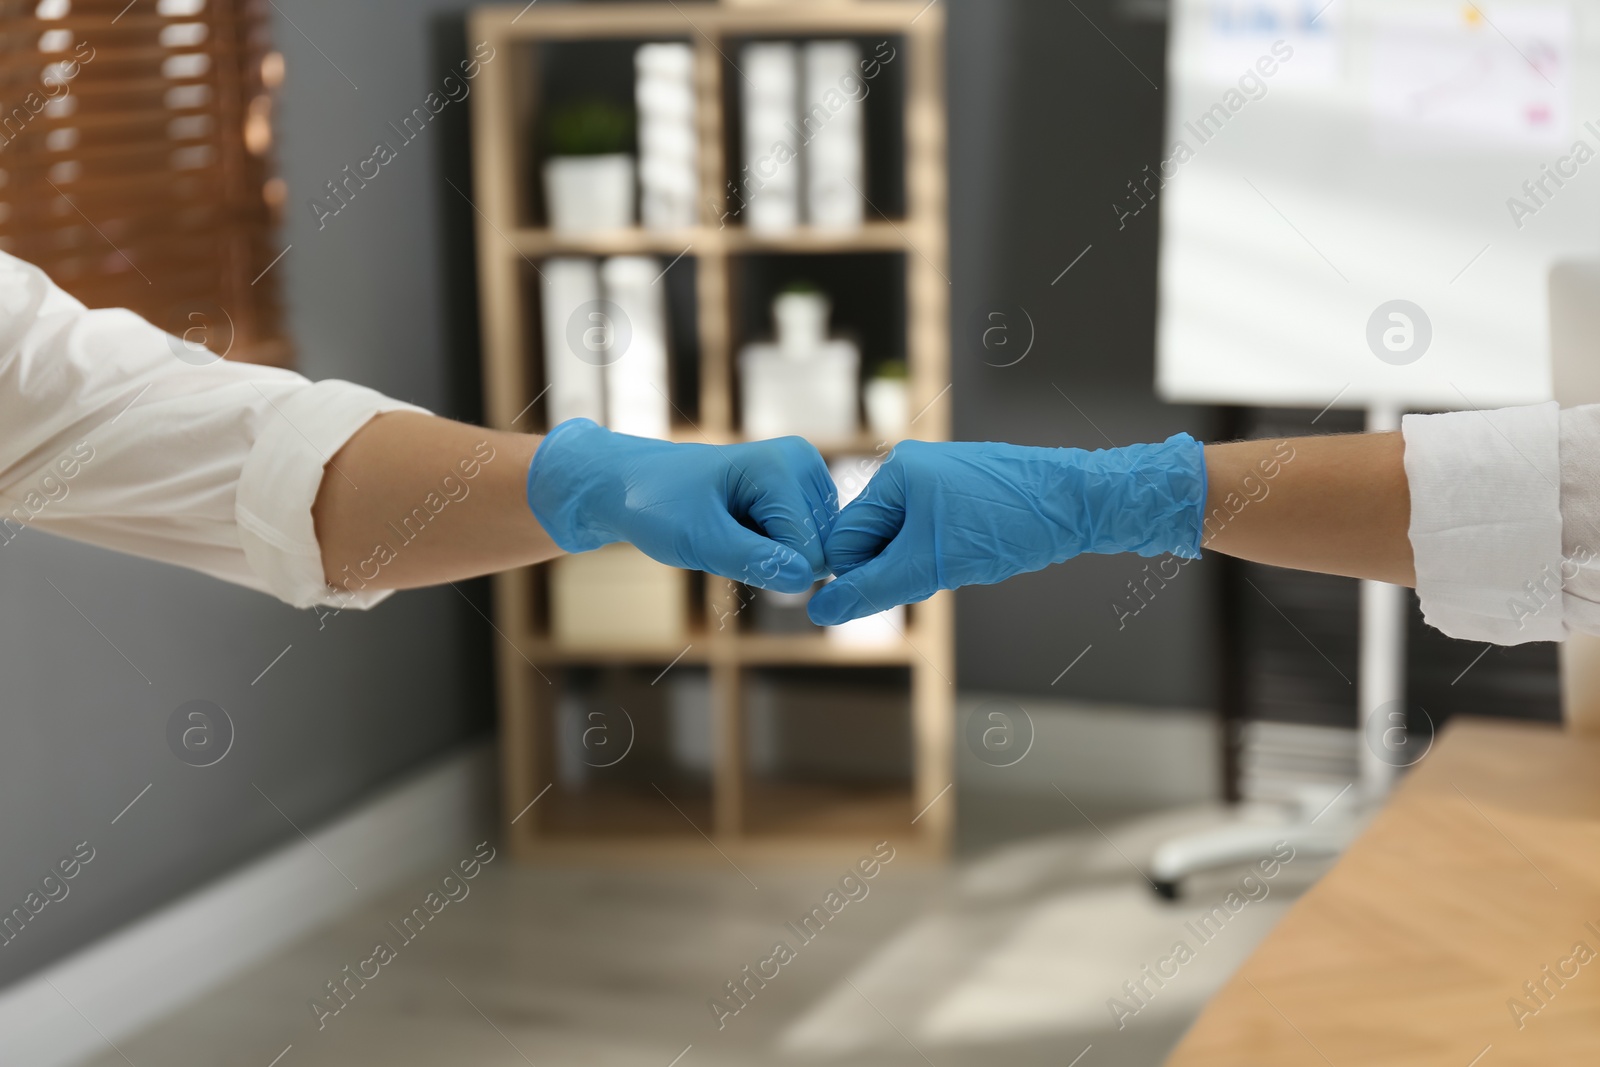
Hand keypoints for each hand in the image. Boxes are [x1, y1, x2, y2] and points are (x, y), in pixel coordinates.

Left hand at [526, 418, 836, 592]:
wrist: (632, 484)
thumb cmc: (657, 505)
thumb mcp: (697, 539)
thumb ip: (752, 559)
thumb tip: (804, 579)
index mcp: (783, 466)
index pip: (809, 551)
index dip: (768, 567)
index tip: (720, 541)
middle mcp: (804, 464)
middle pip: (816, 550)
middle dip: (772, 559)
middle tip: (724, 535)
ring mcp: (804, 477)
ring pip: (812, 551)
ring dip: (771, 555)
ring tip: (730, 530)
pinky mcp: (799, 492)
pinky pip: (802, 544)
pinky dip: (771, 548)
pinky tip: (740, 528)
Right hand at [807, 435, 1206, 624]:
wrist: (1080, 502)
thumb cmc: (1006, 526)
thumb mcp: (930, 565)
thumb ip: (871, 590)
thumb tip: (821, 613)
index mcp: (894, 472)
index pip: (845, 539)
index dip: (864, 574)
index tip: (904, 584)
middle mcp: (911, 466)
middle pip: (874, 539)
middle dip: (899, 566)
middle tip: (938, 573)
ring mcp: (939, 477)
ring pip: (906, 540)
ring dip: (925, 563)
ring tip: (963, 560)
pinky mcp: (964, 490)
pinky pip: (934, 531)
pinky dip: (948, 552)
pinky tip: (978, 552)